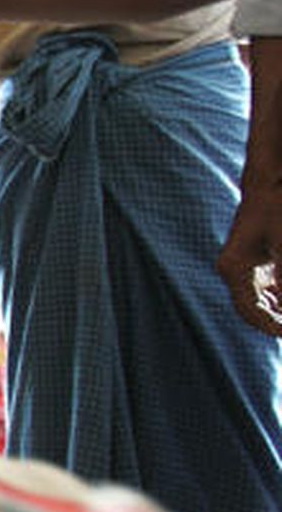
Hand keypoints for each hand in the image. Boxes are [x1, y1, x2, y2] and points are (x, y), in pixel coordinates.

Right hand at [217, 173, 281, 334]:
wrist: (269, 182)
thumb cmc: (277, 208)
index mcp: (235, 269)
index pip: (250, 313)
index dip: (273, 328)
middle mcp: (233, 271)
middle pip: (254, 310)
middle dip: (277, 320)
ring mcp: (240, 267)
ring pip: (260, 302)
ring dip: (278, 310)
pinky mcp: (252, 262)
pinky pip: (265, 290)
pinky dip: (279, 299)